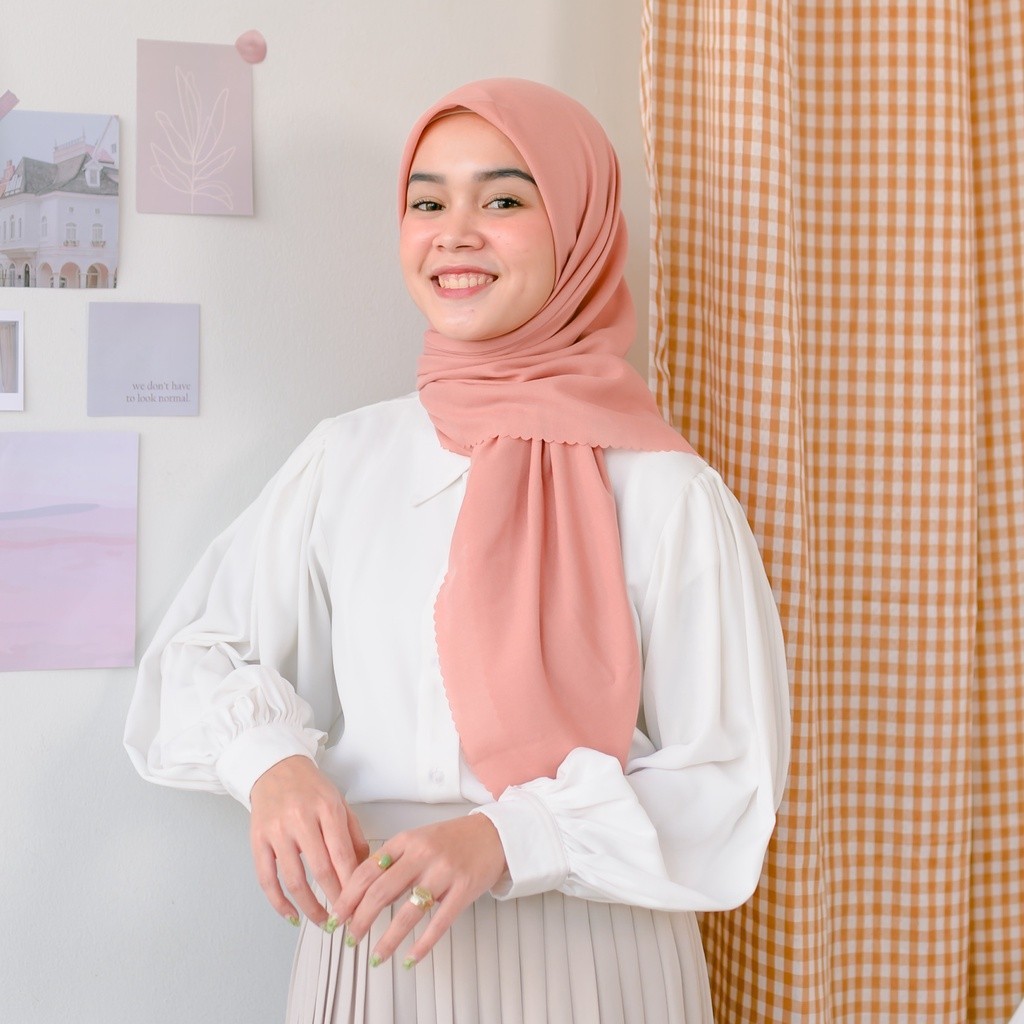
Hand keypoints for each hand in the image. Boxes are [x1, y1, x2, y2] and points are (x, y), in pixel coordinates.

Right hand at [249, 754, 368, 926]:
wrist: (275, 768)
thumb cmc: (311, 787)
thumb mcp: (339, 803)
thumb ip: (353, 836)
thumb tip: (365, 870)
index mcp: (327, 808)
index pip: (343, 854)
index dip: (352, 884)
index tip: (360, 903)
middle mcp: (301, 819)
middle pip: (321, 869)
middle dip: (335, 899)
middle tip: (345, 918)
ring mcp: (277, 831)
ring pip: (294, 879)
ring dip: (309, 906)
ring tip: (322, 920)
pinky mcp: (258, 840)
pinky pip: (266, 878)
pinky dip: (279, 902)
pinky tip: (291, 915)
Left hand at [332, 813, 506, 965]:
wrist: (493, 834)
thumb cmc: (452, 839)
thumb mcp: (417, 839)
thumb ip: (392, 860)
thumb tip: (362, 890)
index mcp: (407, 840)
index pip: (368, 869)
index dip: (348, 895)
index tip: (337, 914)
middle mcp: (423, 854)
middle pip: (382, 891)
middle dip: (360, 919)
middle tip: (350, 937)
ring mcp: (444, 872)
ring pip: (408, 912)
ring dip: (387, 939)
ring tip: (375, 956)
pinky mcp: (464, 890)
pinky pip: (439, 923)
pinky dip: (422, 944)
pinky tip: (410, 957)